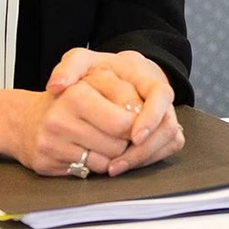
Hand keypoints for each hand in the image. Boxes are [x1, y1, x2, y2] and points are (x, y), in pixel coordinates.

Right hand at [9, 76, 137, 176]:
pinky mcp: (47, 164)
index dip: (137, 125)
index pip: (125, 121)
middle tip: (119, 133)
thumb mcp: (92, 82)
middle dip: (124, 142)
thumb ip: (120, 91)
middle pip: (118, 145)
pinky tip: (87, 152)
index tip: (135, 121)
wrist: (22, 119)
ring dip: (111, 156)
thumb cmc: (65, 100)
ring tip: (103, 141)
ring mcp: (52, 143)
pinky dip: (95, 165)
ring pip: (105, 162)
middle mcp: (61, 118)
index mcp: (76, 93)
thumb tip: (143, 115)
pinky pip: (88, 172)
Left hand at [46, 48, 184, 175]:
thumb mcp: (81, 61)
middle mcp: (159, 94)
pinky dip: (149, 159)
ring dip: (145, 157)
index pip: (161, 95)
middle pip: (169, 125)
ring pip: (171, 139)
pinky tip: (126, 165)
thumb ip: (69, 68)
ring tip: (116, 168)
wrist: (111, 74)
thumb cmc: (97, 68)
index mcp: (144, 74)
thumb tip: (56, 86)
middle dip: (146, 148)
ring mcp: (165, 110)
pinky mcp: (163, 127)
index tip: (133, 136)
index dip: (151, 117)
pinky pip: (168, 147)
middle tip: (118, 162)